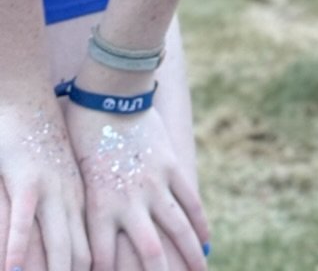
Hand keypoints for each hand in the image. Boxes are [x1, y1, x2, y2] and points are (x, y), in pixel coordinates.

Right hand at [0, 96, 88, 270]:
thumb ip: (62, 215)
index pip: (95, 253)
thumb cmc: (43, 144)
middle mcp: (72, 200)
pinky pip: (23, 220)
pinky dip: (18, 248)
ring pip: (56, 242)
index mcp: (84, 201)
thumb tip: (65, 247)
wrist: (28, 100)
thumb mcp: (61, 180)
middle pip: (79, 256)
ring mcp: (51, 190)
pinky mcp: (26, 179)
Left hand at [67, 102, 208, 270]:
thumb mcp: (78, 178)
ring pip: (178, 229)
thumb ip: (88, 207)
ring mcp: (154, 185)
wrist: (111, 96)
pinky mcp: (171, 167)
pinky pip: (189, 200)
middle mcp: (128, 203)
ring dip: (190, 255)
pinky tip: (205, 240)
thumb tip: (86, 234)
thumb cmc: (84, 136)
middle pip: (149, 253)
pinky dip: (199, 223)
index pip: (104, 260)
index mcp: (99, 208)